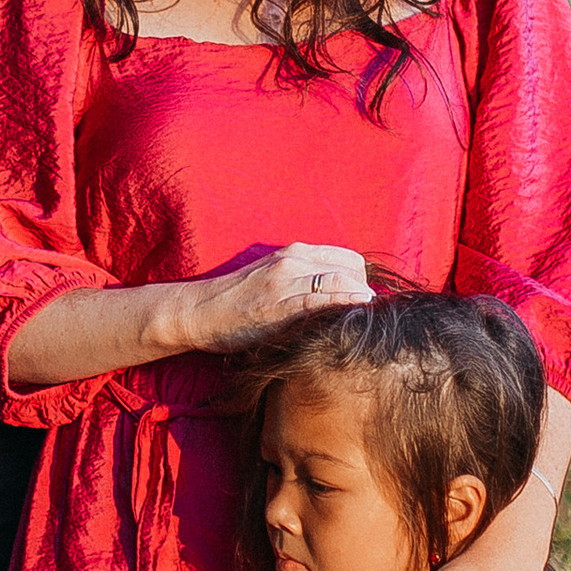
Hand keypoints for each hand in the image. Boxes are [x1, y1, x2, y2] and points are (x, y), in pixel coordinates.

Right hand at [173, 242, 372, 356]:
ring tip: (370, 317)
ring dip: (361, 299)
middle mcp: (293, 260)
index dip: (363, 280)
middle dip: (366, 291)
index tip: (366, 300)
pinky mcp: (280, 305)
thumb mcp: (272, 277)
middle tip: (370, 314)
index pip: (348, 258)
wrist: (199, 311)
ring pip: (341, 282)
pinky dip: (345, 305)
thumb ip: (302, 279)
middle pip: (352, 268)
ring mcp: (286, 281)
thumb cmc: (236, 301)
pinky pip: (322, 301)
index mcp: (293, 252)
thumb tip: (337, 294)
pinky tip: (358, 314)